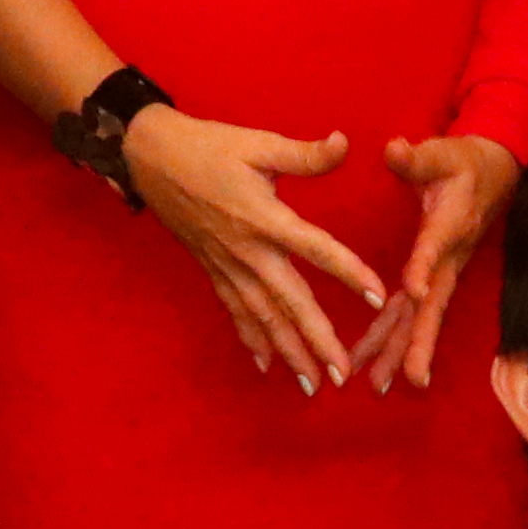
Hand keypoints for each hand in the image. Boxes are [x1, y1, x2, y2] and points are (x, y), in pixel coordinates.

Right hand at [123, 103, 390, 391]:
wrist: (150, 157)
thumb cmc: (209, 146)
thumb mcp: (259, 144)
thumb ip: (304, 155)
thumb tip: (345, 143)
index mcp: (265, 217)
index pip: (316, 249)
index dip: (349, 272)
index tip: (378, 297)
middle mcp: (248, 250)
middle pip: (289, 301)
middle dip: (316, 340)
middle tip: (342, 374)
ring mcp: (228, 265)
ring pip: (262, 317)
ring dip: (287, 352)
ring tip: (311, 385)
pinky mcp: (213, 270)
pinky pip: (234, 311)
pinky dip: (250, 339)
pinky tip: (265, 366)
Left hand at [349, 135, 517, 393]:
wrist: (495, 172)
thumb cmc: (464, 161)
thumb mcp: (442, 152)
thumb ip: (416, 157)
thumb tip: (394, 149)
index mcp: (449, 225)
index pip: (435, 249)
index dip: (425, 267)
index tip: (415, 291)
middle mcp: (449, 258)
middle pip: (433, 305)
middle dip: (418, 341)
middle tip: (408, 377)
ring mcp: (443, 272)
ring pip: (421, 318)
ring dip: (401, 351)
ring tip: (379, 385)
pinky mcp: (435, 277)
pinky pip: (413, 314)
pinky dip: (395, 340)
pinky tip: (377, 368)